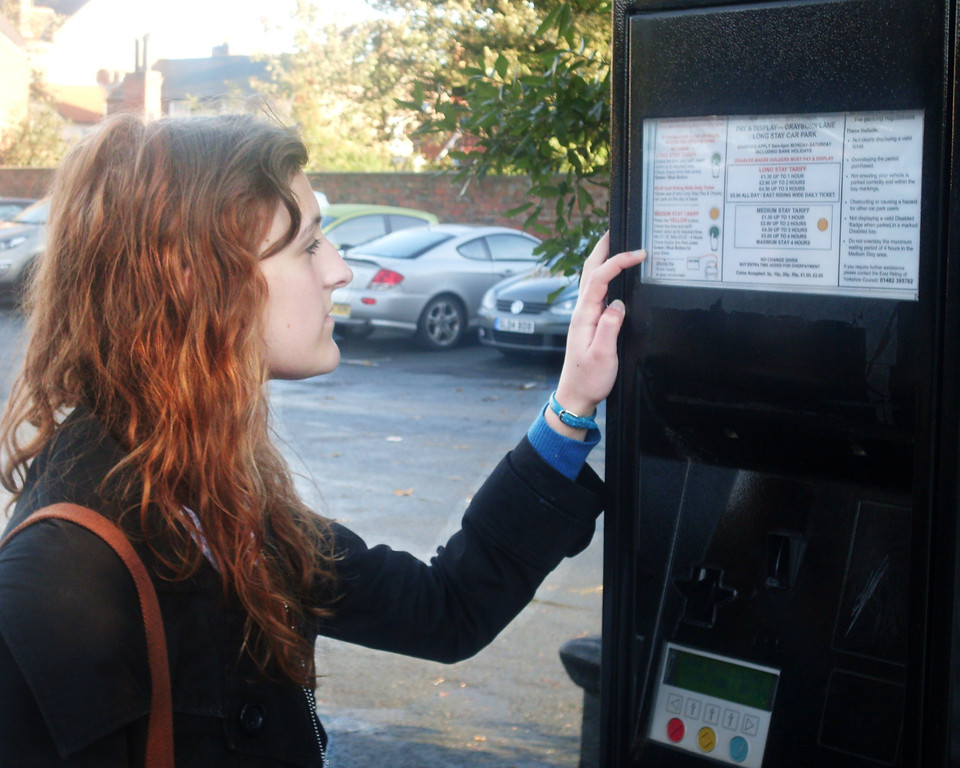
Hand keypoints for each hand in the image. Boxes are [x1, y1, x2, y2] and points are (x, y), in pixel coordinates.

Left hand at [548, 233, 645, 438]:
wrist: (575, 396)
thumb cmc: (588, 379)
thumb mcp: (602, 355)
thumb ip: (609, 327)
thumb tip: (618, 303)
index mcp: (584, 316)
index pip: (600, 279)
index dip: (618, 262)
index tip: (638, 254)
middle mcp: (582, 312)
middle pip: (589, 271)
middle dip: (603, 249)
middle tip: (616, 231)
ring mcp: (584, 316)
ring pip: (591, 279)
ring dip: (602, 259)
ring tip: (615, 244)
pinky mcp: (589, 322)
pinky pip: (597, 291)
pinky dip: (605, 276)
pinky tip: (614, 276)